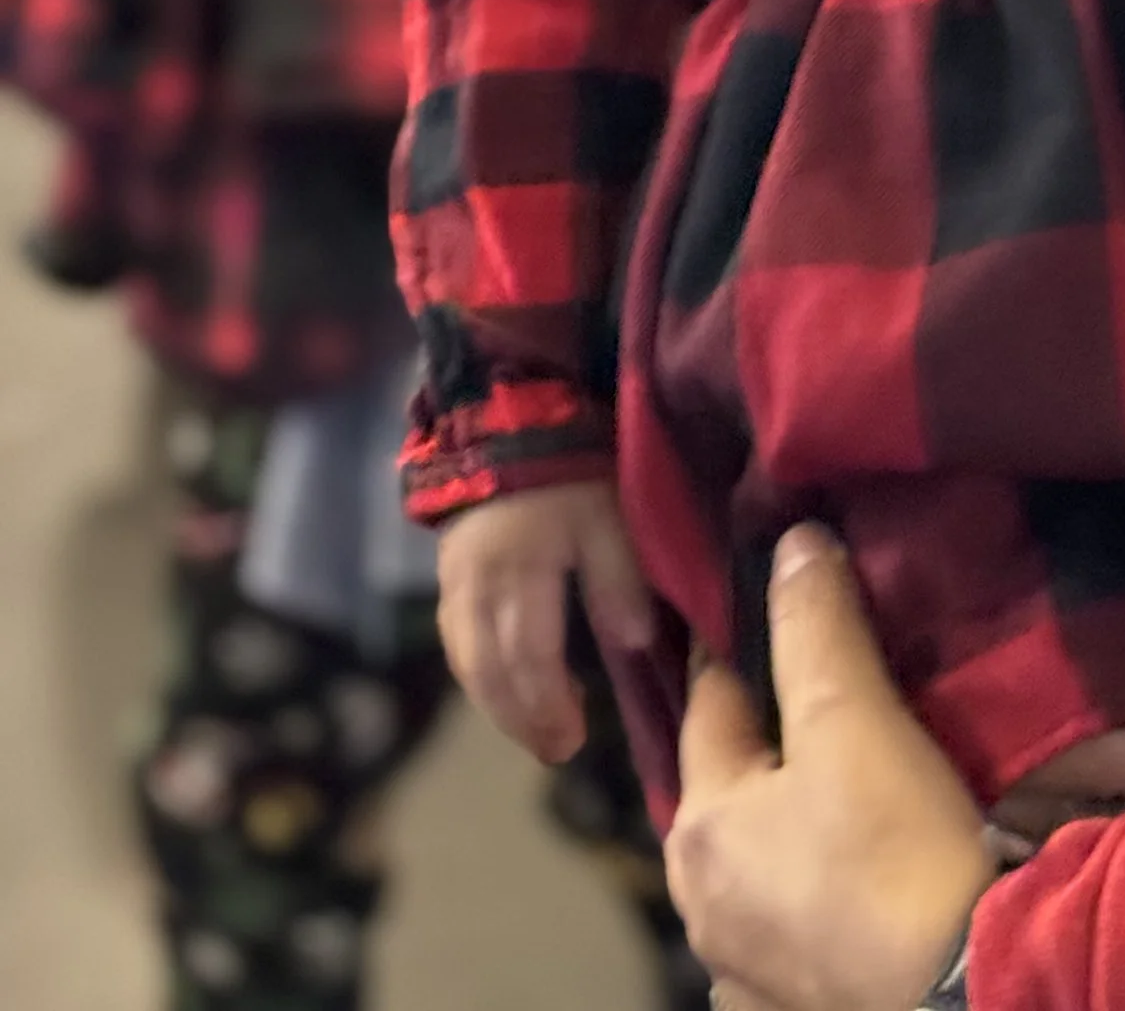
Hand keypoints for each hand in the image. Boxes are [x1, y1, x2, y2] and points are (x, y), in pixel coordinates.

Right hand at [438, 477, 655, 765]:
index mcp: (519, 578)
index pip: (528, 661)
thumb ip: (619, 579)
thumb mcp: (607, 516)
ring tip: (532, 728)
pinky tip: (499, 684)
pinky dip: (478, 673)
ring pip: (468, 663)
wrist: (508, 415)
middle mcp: (476, 590)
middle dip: (522, 718)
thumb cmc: (570, 467)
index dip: (548, 707)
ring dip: (498, 703)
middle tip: (555, 749)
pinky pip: (455, 640)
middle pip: (491, 673)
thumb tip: (635, 644)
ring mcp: (455, 584)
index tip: (574, 740)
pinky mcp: (448, 574)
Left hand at [671, 527, 989, 1010]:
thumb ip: (813, 624)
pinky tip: (858, 886)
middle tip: (836, 703)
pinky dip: (813, 902)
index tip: (786, 610)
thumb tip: (788, 542)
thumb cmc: (892, 849)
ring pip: (758, 869)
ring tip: (854, 796)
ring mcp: (743, 972)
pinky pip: (790, 933)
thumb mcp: (853, 717)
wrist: (958, 992)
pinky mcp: (791, 1008)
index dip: (745, 648)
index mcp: (698, 828)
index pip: (709, 702)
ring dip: (790, 832)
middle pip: (729, 793)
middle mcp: (701, 907)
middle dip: (770, 747)